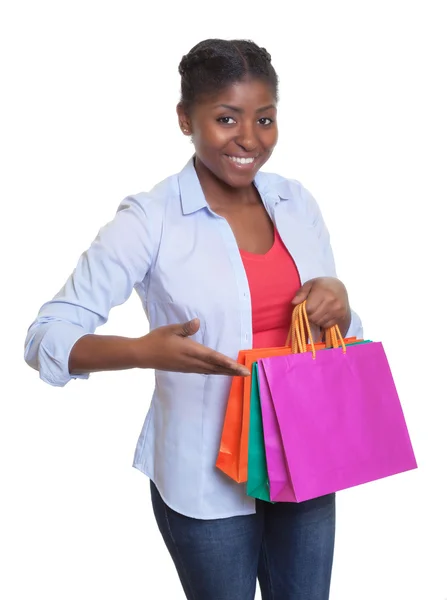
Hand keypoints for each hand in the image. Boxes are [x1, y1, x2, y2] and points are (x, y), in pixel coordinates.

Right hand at [134, 318, 249, 376]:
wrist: (142, 355)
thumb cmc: (156, 340)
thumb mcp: (171, 329)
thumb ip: (185, 327)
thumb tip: (197, 322)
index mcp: (191, 351)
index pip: (213, 358)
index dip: (228, 363)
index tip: (239, 368)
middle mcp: (192, 362)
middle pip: (216, 367)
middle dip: (231, 370)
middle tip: (246, 373)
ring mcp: (189, 367)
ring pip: (211, 371)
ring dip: (225, 372)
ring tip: (237, 374)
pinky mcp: (185, 369)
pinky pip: (204, 371)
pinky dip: (215, 372)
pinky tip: (218, 372)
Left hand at [291, 277, 350, 331]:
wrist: (340, 287)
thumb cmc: (322, 285)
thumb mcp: (310, 284)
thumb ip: (301, 293)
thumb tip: (294, 303)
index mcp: (323, 292)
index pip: (309, 309)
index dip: (304, 310)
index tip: (305, 307)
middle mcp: (332, 301)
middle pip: (313, 317)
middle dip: (309, 316)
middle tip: (311, 310)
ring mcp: (338, 309)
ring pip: (319, 322)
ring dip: (316, 319)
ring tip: (318, 311)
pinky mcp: (341, 316)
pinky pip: (327, 325)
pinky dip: (323, 322)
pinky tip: (324, 314)